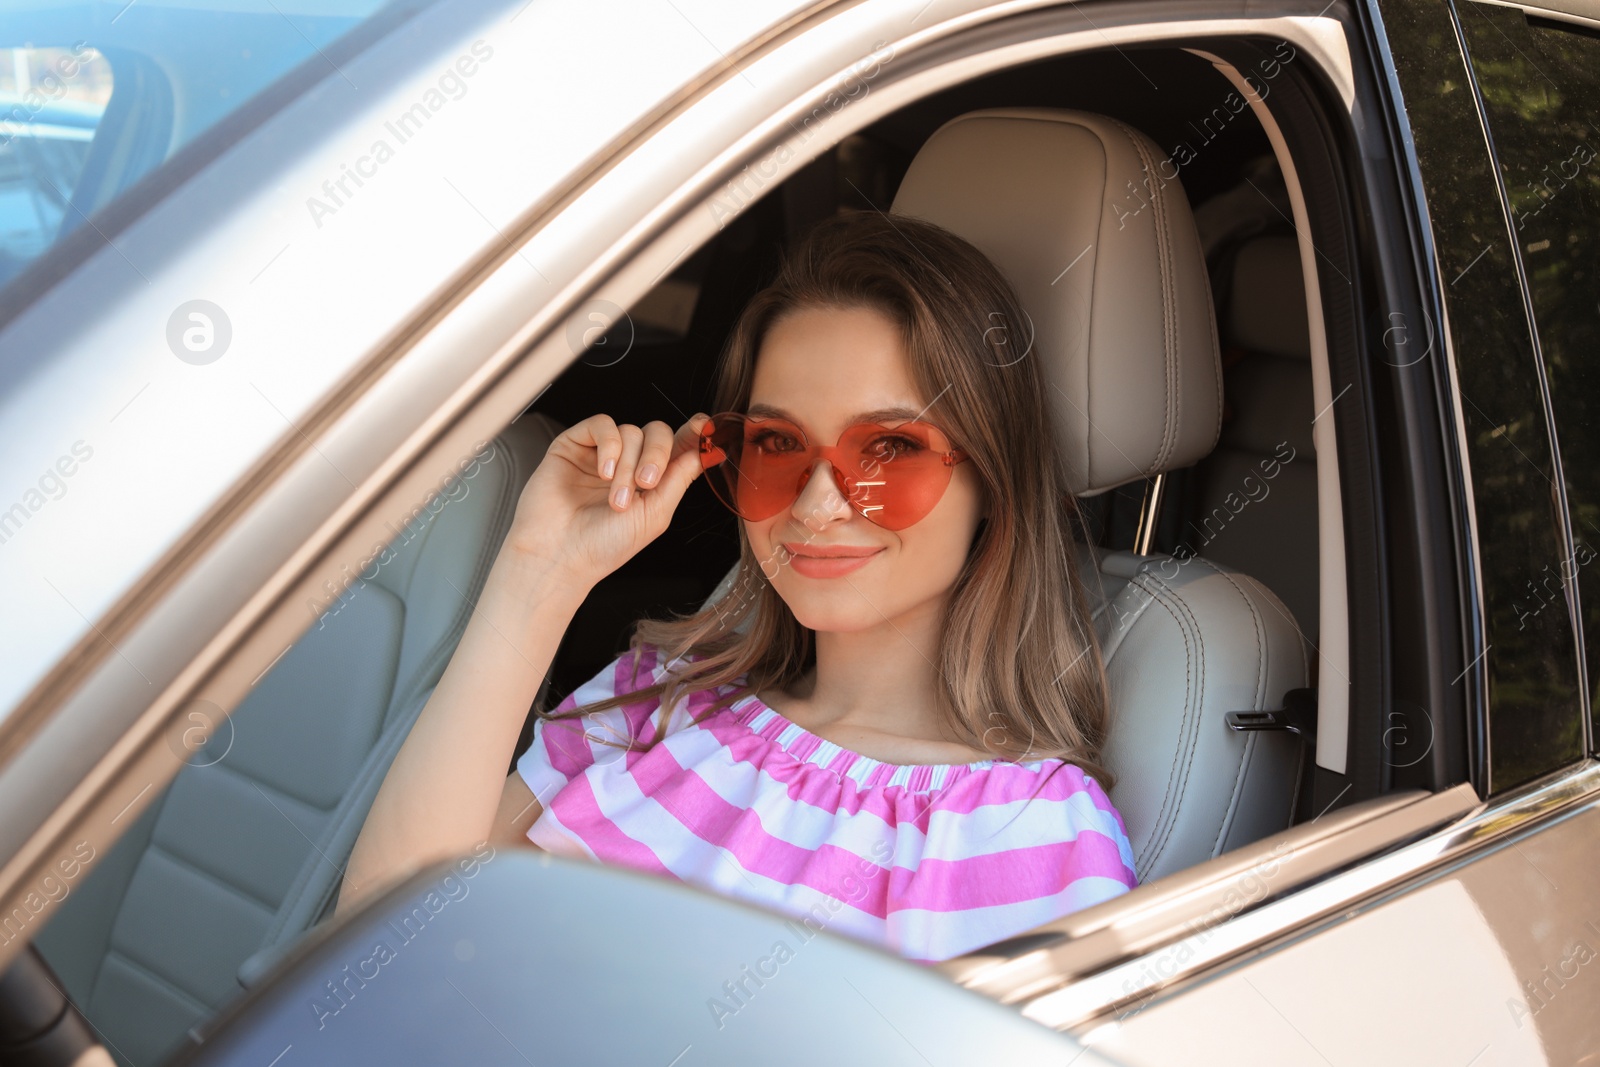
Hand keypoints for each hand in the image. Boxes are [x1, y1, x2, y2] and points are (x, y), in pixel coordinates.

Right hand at [503, 411, 712, 588]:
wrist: (560, 555)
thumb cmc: (603, 546)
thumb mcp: (656, 514)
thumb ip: (679, 479)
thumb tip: (704, 452)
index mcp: (650, 481)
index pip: (676, 447)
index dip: (691, 433)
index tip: (703, 425)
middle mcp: (627, 464)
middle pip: (656, 433)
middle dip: (657, 454)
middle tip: (647, 484)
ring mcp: (601, 454)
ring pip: (630, 432)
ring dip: (628, 465)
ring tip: (616, 498)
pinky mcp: (574, 445)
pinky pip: (602, 425)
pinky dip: (609, 445)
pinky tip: (603, 472)